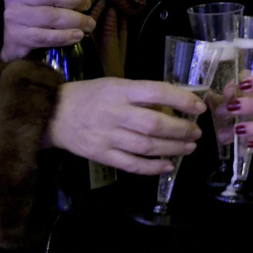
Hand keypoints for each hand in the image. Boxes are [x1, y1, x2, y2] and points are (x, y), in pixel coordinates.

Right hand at [1, 0, 97, 62]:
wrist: (13, 38)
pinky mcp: (18, 37)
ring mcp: (15, 16)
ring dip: (76, 20)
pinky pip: (46, 37)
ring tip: (89, 24)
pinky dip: (66, 36)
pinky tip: (78, 35)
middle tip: (86, 6)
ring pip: (51, 17)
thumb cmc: (37, 9)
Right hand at [48, 78, 204, 174]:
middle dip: (181, 129)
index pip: (156, 92)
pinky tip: (168, 166)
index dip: (181, 99)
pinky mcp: (101, 155)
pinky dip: (152, 167)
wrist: (53, 114)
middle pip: (154, 124)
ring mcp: (107, 136)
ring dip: (172, 148)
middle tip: (196, 132)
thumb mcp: (113, 85)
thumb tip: (174, 104)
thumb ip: (140, 95)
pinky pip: (131, 164)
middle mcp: (114, 113)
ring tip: (189, 147)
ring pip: (146, 146)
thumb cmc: (89, 96)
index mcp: (119, 91)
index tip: (199, 106)